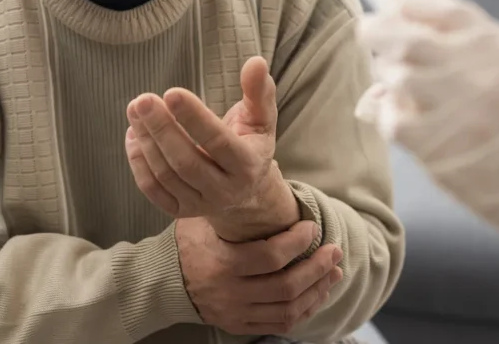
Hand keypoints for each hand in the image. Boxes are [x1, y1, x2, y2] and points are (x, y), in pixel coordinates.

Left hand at [125, 56, 299, 239]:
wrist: (247, 192)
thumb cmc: (251, 144)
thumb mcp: (262, 119)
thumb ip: (258, 91)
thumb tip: (256, 61)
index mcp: (248, 165)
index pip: (217, 142)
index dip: (193, 118)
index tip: (171, 92)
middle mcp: (225, 190)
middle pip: (185, 161)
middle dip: (161, 129)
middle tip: (143, 100)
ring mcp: (201, 204)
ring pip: (166, 175)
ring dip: (146, 141)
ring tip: (135, 111)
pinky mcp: (180, 211)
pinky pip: (152, 190)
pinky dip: (138, 162)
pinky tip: (134, 135)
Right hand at [177, 217, 342, 335]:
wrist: (163, 281)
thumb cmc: (187, 243)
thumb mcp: (202, 219)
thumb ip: (228, 205)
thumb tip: (257, 172)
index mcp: (222, 264)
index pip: (271, 257)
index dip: (298, 242)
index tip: (312, 227)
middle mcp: (231, 293)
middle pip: (286, 286)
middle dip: (317, 268)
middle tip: (335, 250)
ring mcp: (236, 313)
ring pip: (288, 309)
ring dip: (317, 290)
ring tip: (333, 272)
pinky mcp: (240, 325)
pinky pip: (281, 324)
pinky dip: (304, 310)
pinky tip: (317, 293)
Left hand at [357, 0, 498, 319]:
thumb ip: (472, 49)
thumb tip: (409, 23)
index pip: (443, 10)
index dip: (406, 0)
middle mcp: (480, 74)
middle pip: (407, 38)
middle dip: (378, 30)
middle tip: (367, 30)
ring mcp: (459, 112)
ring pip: (395, 76)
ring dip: (387, 74)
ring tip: (394, 81)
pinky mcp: (440, 149)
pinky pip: (393, 119)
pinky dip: (388, 113)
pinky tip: (397, 116)